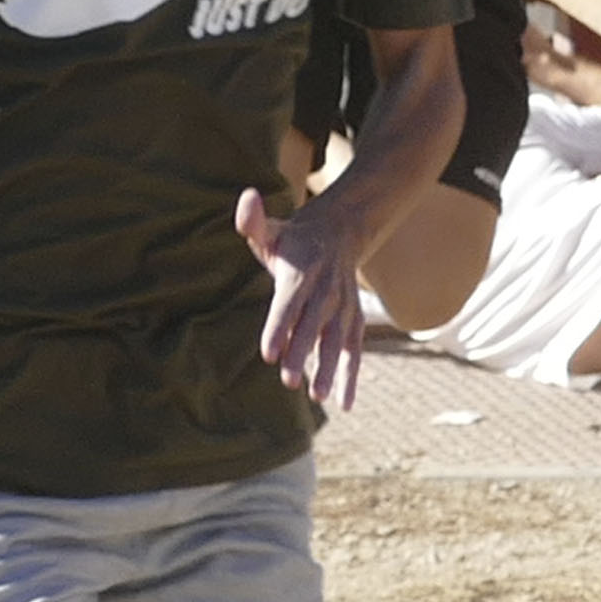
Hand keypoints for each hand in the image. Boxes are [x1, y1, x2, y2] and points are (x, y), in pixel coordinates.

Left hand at [235, 185, 372, 408]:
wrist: (339, 233)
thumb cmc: (292, 239)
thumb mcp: (270, 229)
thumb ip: (252, 221)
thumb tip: (246, 197)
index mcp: (300, 273)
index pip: (288, 304)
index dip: (279, 328)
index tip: (269, 354)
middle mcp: (325, 292)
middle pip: (313, 327)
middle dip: (302, 354)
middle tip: (289, 382)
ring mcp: (343, 307)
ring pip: (336, 342)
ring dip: (329, 370)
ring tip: (319, 397)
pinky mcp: (353, 320)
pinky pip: (353, 351)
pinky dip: (350, 376)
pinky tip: (343, 404)